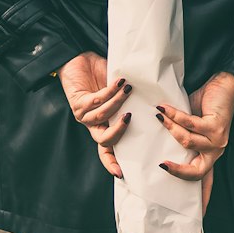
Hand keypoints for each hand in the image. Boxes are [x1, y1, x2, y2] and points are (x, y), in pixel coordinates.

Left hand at [57, 52, 131, 179]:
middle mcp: (92, 124)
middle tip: (129, 118)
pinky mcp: (78, 102)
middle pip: (103, 141)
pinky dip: (111, 92)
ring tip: (128, 89)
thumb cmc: (100, 74)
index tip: (121, 174)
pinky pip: (97, 101)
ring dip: (117, 102)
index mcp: (102, 125)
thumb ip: (130, 102)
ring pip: (103, 116)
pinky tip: (119, 82)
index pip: (106, 150)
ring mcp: (84, 115)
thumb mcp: (119, 92)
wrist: (79, 58)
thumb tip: (155, 106)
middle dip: (117, 133)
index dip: (111, 163)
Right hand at [157, 70, 233, 212]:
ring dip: (169, 128)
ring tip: (158, 116)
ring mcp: (218, 140)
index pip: (206, 180)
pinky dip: (173, 117)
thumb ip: (179, 136)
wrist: (225, 82)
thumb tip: (155, 144)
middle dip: (178, 171)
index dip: (203, 199)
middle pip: (197, 173)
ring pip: (187, 143)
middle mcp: (216, 151)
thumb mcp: (190, 123)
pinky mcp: (216, 126)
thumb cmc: (205, 102)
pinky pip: (188, 125)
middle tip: (161, 165)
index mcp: (210, 153)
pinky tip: (163, 109)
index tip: (200, 218)